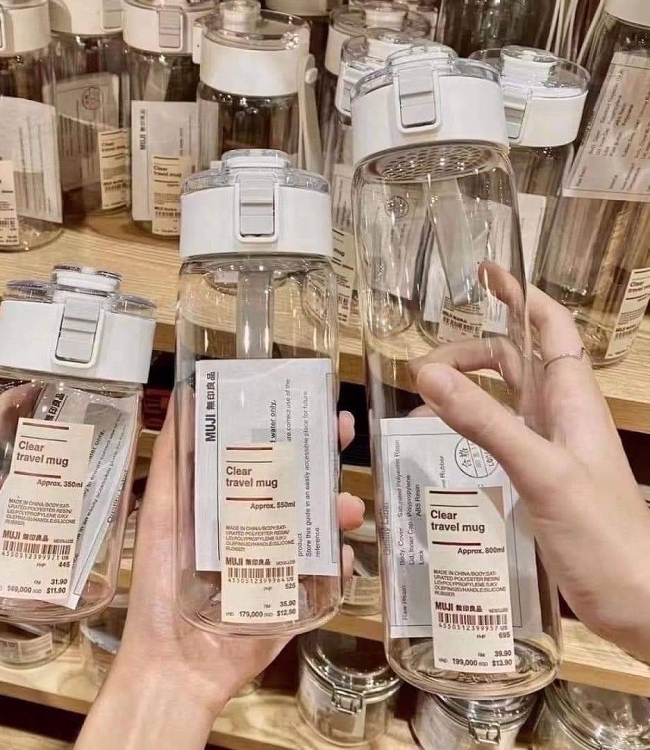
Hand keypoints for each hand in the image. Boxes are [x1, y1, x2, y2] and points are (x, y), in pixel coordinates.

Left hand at [77, 404, 363, 748]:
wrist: (174, 663)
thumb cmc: (159, 584)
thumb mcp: (159, 511)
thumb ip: (171, 460)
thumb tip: (179, 399)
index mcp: (230, 500)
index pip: (266, 451)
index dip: (289, 424)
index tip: (309, 400)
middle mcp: (260, 523)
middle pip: (301, 479)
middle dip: (326, 452)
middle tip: (344, 429)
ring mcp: (283, 558)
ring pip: (322, 522)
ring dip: (340, 506)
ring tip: (345, 506)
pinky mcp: (298, 594)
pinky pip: (329, 573)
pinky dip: (340, 560)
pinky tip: (342, 553)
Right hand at [410, 284, 649, 659]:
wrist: (636, 601)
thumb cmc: (602, 533)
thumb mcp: (541, 471)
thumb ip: (485, 421)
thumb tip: (427, 373)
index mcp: (571, 398)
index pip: (549, 327)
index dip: (520, 295)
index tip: (486, 273)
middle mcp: (560, 414)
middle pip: (515, 359)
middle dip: (471, 350)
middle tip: (423, 366)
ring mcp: (548, 446)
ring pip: (503, 397)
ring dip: (466, 388)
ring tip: (422, 399)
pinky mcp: (536, 476)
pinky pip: (496, 435)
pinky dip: (467, 426)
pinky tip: (440, 442)